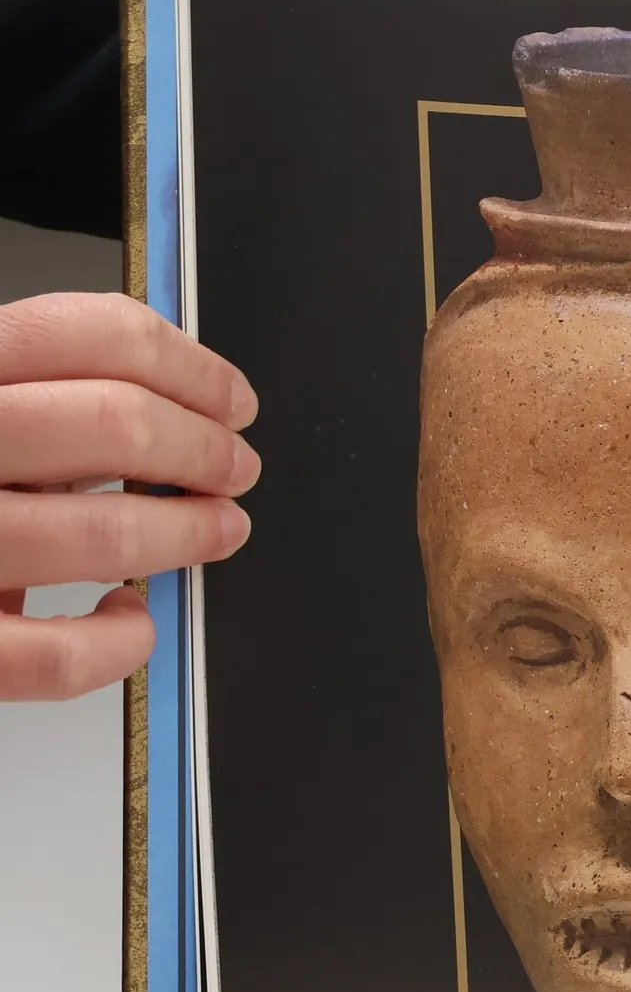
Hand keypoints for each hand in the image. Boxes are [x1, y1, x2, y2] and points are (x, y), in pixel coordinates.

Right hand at [0, 292, 258, 700]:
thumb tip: (170, 393)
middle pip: (115, 425)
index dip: (190, 367)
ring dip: (187, 534)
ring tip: (213, 532)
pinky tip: (130, 618)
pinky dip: (120, 643)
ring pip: (102, 533)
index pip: (88, 333)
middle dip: (205, 450)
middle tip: (234, 470)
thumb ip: (33, 389)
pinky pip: (55, 658)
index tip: (231, 401)